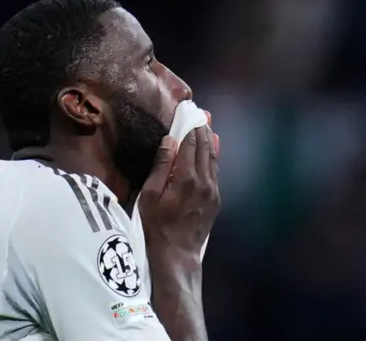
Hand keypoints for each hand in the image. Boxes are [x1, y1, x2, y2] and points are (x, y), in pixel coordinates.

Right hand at [138, 114, 219, 257]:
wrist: (177, 254)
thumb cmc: (156, 225)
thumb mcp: (149, 195)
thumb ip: (161, 166)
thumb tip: (170, 140)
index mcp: (186, 177)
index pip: (190, 143)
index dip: (189, 126)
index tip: (187, 112)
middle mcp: (204, 181)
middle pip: (205, 147)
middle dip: (202, 129)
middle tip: (199, 113)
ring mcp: (213, 190)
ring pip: (213, 158)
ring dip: (210, 140)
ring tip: (207, 125)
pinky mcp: (216, 199)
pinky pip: (216, 171)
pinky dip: (213, 156)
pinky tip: (212, 149)